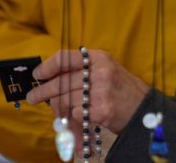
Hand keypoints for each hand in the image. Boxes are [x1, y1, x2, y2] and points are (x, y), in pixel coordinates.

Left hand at [26, 49, 149, 133]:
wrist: (142, 108)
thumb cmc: (120, 90)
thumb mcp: (105, 70)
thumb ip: (82, 71)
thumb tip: (51, 78)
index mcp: (99, 58)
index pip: (66, 57)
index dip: (48, 66)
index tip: (38, 74)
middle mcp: (100, 71)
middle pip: (62, 81)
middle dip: (44, 90)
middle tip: (33, 97)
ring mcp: (101, 90)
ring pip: (65, 100)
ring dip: (58, 108)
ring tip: (57, 111)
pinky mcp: (101, 109)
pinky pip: (75, 114)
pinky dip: (73, 118)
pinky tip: (78, 117)